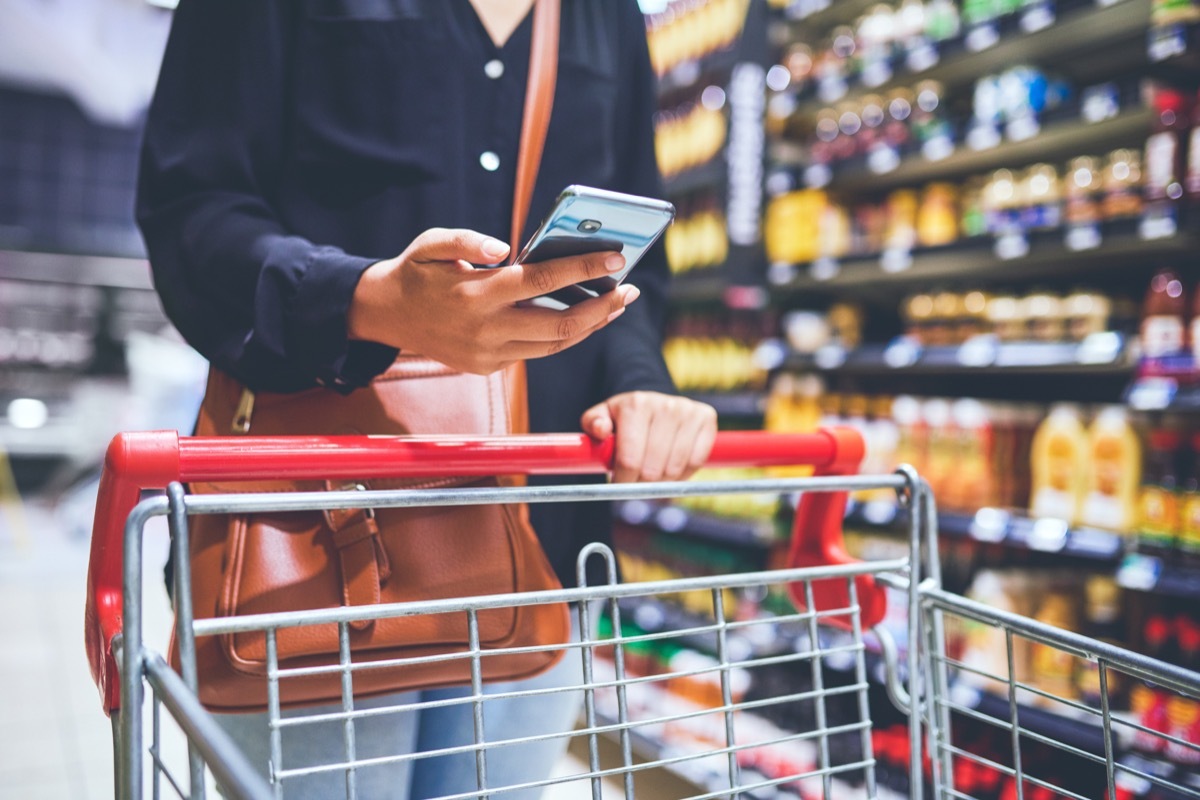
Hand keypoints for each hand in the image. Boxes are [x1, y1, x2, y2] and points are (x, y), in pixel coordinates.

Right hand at [348, 228, 639, 373]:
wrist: (386, 315)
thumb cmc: (417, 271)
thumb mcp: (431, 244)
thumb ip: (466, 240)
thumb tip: (505, 247)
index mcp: (475, 294)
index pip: (542, 281)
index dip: (583, 271)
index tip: (615, 260)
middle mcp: (485, 330)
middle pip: (560, 325)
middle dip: (602, 308)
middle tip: (631, 290)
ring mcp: (488, 354)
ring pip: (554, 346)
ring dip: (591, 326)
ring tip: (617, 305)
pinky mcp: (488, 368)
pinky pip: (537, 352)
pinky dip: (565, 337)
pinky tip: (586, 319)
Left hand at [581, 391, 717, 483]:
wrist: (655, 403)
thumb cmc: (625, 418)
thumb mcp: (602, 417)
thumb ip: (592, 424)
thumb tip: (601, 430)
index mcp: (636, 405)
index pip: (630, 459)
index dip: (624, 481)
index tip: (620, 485)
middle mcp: (665, 405)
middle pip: (653, 469)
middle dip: (642, 484)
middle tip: (636, 482)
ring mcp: (688, 411)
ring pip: (675, 468)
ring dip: (662, 482)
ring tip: (652, 476)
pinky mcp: (707, 418)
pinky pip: (696, 462)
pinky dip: (683, 474)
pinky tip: (671, 468)